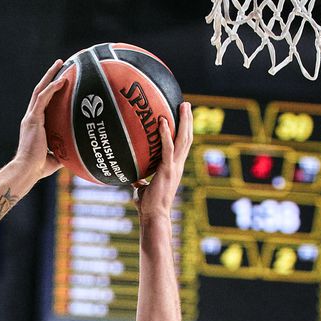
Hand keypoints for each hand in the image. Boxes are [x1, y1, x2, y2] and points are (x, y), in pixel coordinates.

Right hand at [12, 59, 67, 180]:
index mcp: (34, 125)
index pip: (42, 103)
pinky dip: (52, 88)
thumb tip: (78, 152)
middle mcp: (31, 118)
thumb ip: (64, 151)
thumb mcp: (55, 157)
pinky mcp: (33, 119)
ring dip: (50, 76)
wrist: (27, 170)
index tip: (60, 81)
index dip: (50, 91)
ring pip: (40, 90)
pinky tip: (62, 80)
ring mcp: (31, 117)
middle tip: (60, 64)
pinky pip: (43, 99)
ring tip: (61, 63)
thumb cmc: (39, 168)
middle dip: (49, 76)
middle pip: (40, 91)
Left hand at [134, 102, 193, 217]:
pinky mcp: (167, 169)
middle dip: (187, 120)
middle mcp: (178, 164)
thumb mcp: (143, 189)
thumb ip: (140, 181)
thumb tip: (133, 178)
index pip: (181, 145)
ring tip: (183, 105)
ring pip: (182, 139)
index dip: (183, 130)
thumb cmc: (148, 205)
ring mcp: (174, 166)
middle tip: (185, 104)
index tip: (182, 117)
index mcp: (174, 167)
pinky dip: (165, 134)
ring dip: (183, 121)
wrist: (153, 216)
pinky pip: (167, 148)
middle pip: (186, 138)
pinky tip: (162, 121)